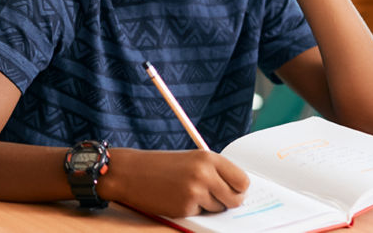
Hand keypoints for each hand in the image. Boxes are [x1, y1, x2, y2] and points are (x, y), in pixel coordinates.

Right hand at [98, 148, 248, 216]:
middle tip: (214, 197)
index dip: (239, 189)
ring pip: (218, 208)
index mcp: (208, 157)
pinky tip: (177, 198)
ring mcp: (195, 192)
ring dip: (208, 206)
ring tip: (187, 193)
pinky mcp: (184, 207)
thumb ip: (214, 171)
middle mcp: (204, 173)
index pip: (243, 181)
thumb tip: (238, 191)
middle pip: (236, 199)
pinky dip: (192, 210)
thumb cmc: (160, 166)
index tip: (232, 190)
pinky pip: (201, 214)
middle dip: (228, 202)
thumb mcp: (191, 159)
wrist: (129, 172)